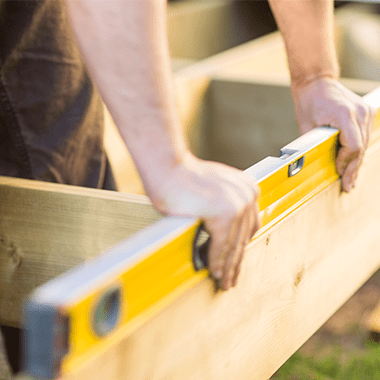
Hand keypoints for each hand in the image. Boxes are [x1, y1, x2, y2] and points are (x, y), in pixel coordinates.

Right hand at [148, 153, 259, 289]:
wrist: (168, 168)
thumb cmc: (184, 178)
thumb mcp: (215, 191)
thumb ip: (226, 208)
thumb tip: (226, 236)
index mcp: (248, 189)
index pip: (249, 227)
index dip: (241, 248)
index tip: (236, 262)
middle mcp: (247, 195)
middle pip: (243, 238)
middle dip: (236, 262)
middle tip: (231, 279)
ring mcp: (237, 204)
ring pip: (233, 245)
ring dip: (227, 267)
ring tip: (223, 282)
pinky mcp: (224, 214)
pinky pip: (220, 245)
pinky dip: (216, 261)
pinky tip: (213, 272)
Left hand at [291, 77, 375, 191]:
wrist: (316, 82)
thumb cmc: (308, 102)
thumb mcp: (307, 126)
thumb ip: (316, 145)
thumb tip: (318, 166)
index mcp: (344, 114)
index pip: (353, 146)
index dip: (345, 163)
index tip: (338, 173)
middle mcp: (359, 112)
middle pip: (360, 148)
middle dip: (353, 169)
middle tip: (348, 186)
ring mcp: (365, 112)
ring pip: (364, 144)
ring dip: (357, 162)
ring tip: (351, 180)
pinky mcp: (365, 113)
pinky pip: (363, 136)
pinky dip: (358, 150)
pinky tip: (354, 163)